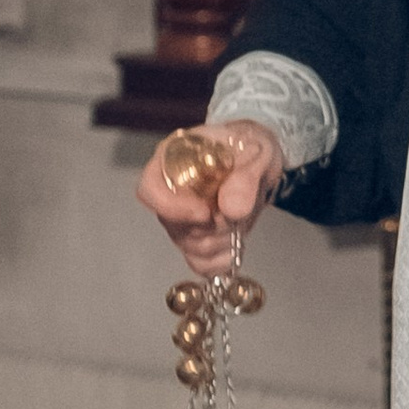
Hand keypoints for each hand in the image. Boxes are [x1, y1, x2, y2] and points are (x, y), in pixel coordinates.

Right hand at [135, 121, 282, 273]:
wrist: (258, 159)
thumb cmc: (249, 146)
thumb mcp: (257, 151)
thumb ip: (246, 177)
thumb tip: (231, 209)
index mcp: (172, 160)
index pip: (149, 189)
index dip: (172, 207)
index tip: (204, 213)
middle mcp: (169, 190)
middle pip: (173, 224)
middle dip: (211, 226)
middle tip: (240, 211)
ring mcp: (179, 217)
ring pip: (189, 245)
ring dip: (220, 241)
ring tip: (241, 221)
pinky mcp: (195, 237)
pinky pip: (198, 262)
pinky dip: (219, 262)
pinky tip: (234, 249)